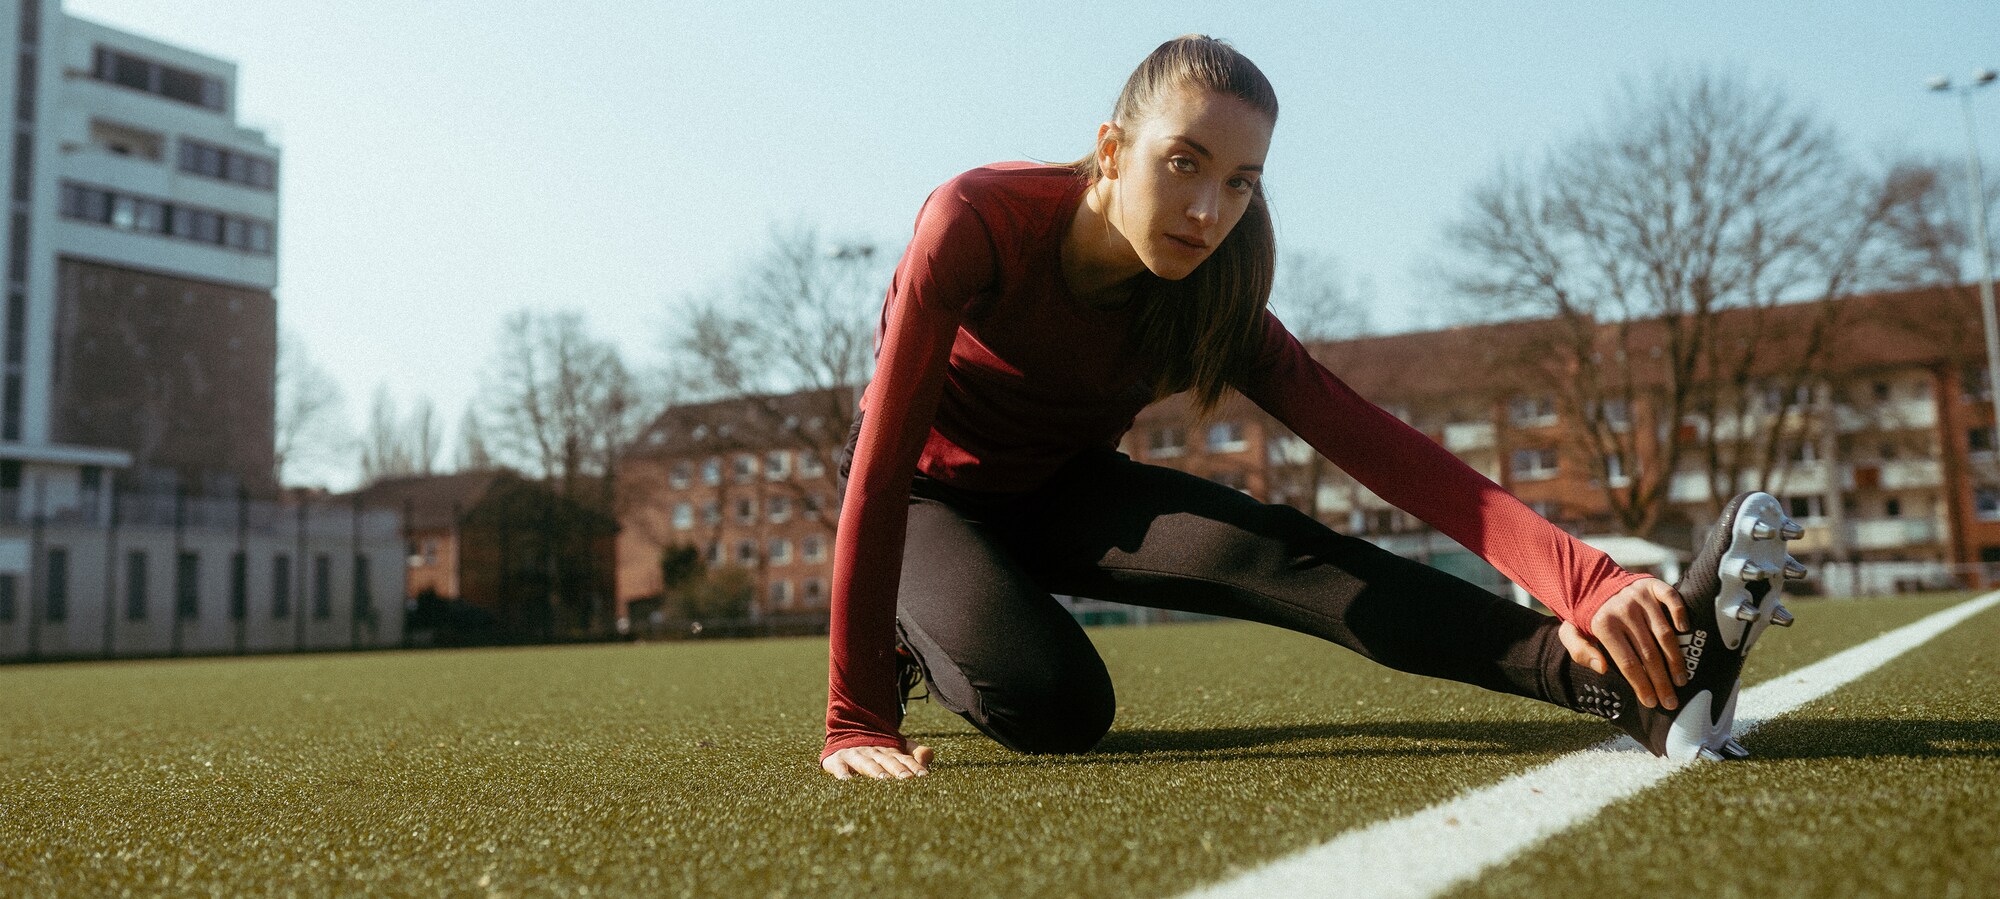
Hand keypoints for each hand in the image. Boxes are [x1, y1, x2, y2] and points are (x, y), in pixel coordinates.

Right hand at [821, 744, 934, 779]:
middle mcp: (873, 752)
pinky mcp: (836, 761)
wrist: (844, 734)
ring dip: (875, 770)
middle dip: (897, 769)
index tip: (924, 776)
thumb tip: (926, 764)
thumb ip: (915, 754)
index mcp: (889, 750)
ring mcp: (855, 755)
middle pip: (887, 761)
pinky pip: (839, 767)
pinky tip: (847, 781)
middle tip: (907, 779)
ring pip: (866, 763)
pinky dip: (843, 773)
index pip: (905, 759)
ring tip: (883, 779)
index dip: (914, 766)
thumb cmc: (876, 751)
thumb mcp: (896, 748)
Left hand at [1558, 577, 1688, 710]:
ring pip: (1664, 633)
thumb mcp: (1571, 632)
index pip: (1627, 662)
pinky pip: (1671, 598)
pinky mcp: (1651, 584)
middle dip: (1661, 681)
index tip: (1651, 702)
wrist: (1591, 581)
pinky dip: (1680, 613)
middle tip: (1671, 701)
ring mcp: (1639, 596)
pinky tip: (1685, 631)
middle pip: (1648, 653)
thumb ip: (1579, 650)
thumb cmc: (1586, 615)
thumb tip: (1601, 667)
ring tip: (1681, 680)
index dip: (1641, 684)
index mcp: (1603, 624)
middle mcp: (1623, 610)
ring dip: (1675, 659)